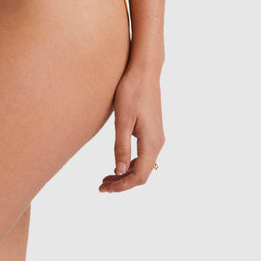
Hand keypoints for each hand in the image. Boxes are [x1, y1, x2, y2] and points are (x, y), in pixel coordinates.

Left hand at [99, 65, 163, 192]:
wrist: (144, 71)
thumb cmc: (132, 92)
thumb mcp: (123, 120)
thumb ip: (121, 147)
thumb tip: (121, 172)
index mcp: (152, 142)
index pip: (140, 176)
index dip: (123, 186)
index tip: (105, 189)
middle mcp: (158, 142)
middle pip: (142, 173)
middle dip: (123, 183)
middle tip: (102, 186)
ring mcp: (156, 136)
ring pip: (143, 165)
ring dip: (126, 174)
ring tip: (107, 178)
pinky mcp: (152, 130)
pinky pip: (144, 155)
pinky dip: (131, 163)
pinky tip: (119, 163)